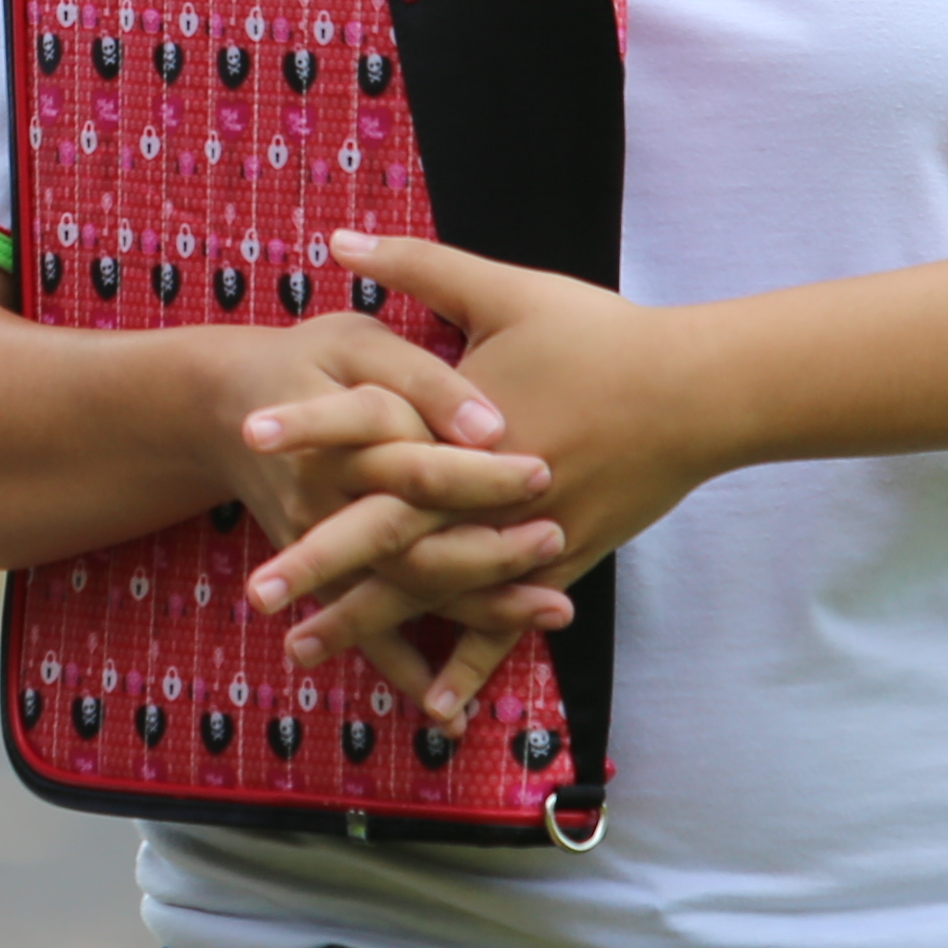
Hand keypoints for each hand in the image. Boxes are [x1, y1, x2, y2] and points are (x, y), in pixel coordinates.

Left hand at [254, 231, 735, 723]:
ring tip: (301, 650)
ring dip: (367, 623)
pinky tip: (428, 709)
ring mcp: (523, 534)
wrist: (699, 393)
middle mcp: (487, 486)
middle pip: (390, 532)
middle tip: (256, 593)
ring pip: (434, 589)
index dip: (310, 431)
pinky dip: (469, 667)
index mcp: (467, 419)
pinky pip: (504, 623)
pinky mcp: (558, 563)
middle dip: (318, 564)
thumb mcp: (506, 290)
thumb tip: (338, 238)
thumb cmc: (601, 334)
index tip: (249, 438)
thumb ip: (418, 266)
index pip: (374, 426)